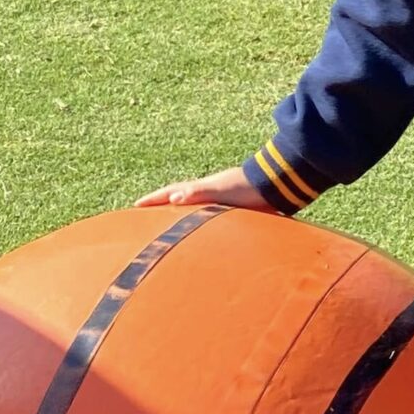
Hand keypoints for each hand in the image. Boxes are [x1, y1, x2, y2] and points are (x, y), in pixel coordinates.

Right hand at [133, 166, 282, 212]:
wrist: (278, 186)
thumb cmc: (249, 187)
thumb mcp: (222, 190)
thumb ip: (199, 193)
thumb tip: (174, 198)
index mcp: (203, 188)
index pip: (172, 192)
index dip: (154, 199)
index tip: (135, 205)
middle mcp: (210, 191)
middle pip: (180, 197)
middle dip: (162, 204)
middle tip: (145, 213)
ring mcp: (221, 198)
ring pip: (193, 205)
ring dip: (179, 212)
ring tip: (168, 222)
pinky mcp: (233, 207)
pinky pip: (207, 214)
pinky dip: (197, 219)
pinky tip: (202, 227)